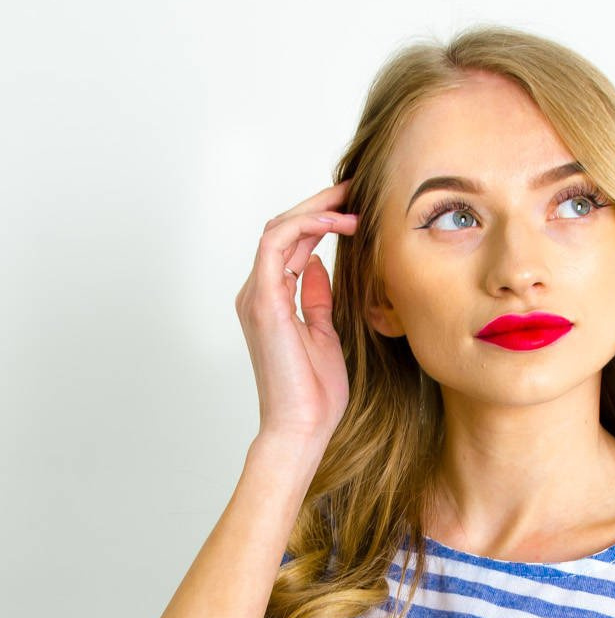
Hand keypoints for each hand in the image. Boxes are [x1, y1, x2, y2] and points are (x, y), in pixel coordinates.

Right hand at [234, 179, 359, 458]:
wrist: (300, 427)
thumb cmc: (314, 394)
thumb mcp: (324, 335)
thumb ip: (317, 298)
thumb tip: (318, 266)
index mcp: (272, 300)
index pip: (291, 245)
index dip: (320, 222)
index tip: (354, 209)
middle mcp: (259, 292)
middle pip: (283, 230)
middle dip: (319, 206)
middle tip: (354, 190)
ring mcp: (257, 295)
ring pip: (279, 229)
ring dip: (315, 210)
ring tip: (351, 202)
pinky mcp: (264, 301)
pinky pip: (278, 245)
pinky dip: (306, 227)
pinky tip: (337, 223)